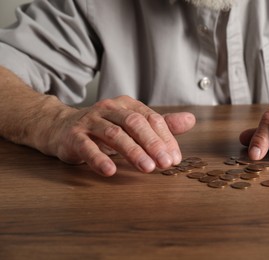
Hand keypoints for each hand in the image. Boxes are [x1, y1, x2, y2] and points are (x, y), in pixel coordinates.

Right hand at [41, 96, 195, 175]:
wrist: (62, 128)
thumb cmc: (105, 129)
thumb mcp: (133, 125)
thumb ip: (161, 125)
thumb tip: (191, 120)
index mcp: (127, 105)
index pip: (151, 118)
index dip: (165, 138)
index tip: (175, 158)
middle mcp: (109, 109)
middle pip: (135, 123)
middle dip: (153, 144)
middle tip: (166, 163)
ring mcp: (90, 121)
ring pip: (114, 135)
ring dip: (132, 152)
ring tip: (147, 168)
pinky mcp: (73, 136)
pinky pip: (87, 147)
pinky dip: (99, 159)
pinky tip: (111, 171)